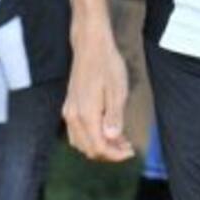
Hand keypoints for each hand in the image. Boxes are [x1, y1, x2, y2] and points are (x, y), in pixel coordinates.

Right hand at [63, 22, 134, 161]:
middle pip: (88, 149)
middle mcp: (73, 116)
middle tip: (127, 146)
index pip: (99, 147)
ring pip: (81, 143)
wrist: (91, 44)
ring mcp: (69, 111)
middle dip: (109, 153)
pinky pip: (76, 132)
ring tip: (118, 140)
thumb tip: (112, 138)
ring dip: (99, 146)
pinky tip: (105, 130)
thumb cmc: (107, 64)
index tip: (131, 151)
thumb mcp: (118, 90)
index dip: (116, 155)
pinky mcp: (69, 105)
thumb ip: (114, 116)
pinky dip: (90, 137)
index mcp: (86, 114)